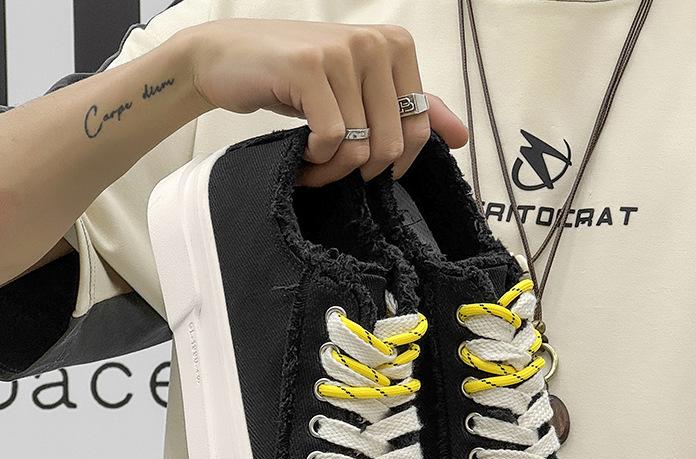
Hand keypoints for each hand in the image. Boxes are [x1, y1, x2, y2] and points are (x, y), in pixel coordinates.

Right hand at [179, 19, 467, 184]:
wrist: (226, 58)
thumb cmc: (296, 80)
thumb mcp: (358, 90)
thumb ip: (410, 108)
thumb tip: (462, 137)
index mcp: (395, 45)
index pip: (420, 125)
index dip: (397, 160)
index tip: (370, 166)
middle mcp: (374, 42)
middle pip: (391, 141)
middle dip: (363, 170)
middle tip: (334, 169)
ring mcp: (342, 52)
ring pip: (360, 146)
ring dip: (334, 170)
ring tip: (315, 164)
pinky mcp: (309, 68)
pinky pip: (331, 139)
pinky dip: (316, 162)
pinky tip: (303, 157)